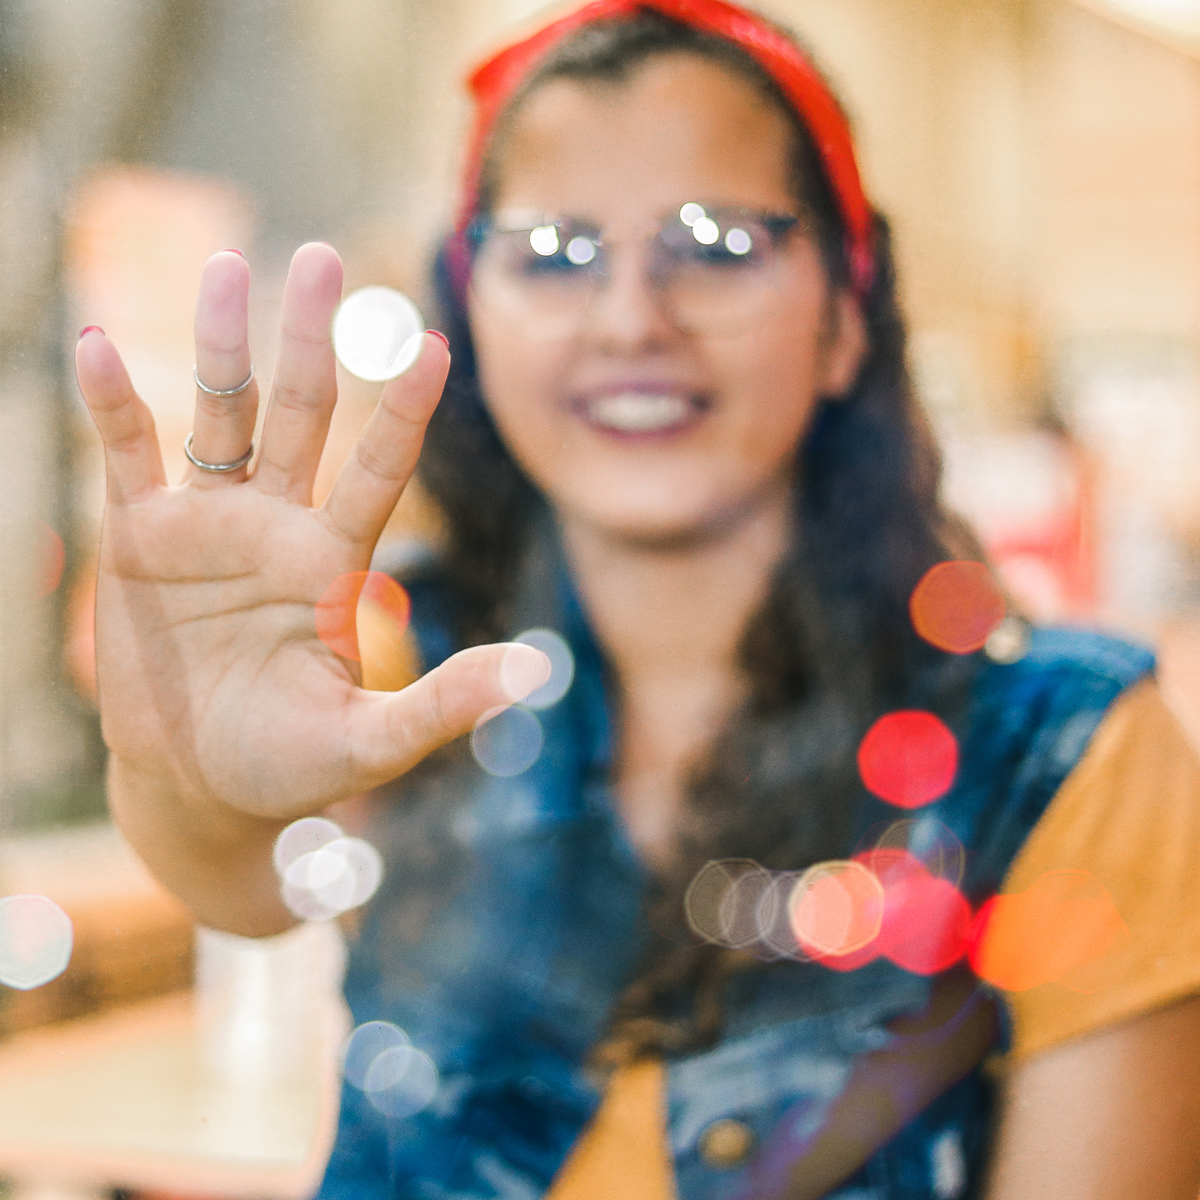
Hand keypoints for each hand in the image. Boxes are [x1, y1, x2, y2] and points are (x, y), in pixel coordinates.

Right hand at [76, 242, 547, 823]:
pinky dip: (114, 406)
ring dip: (219, 343)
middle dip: (312, 339)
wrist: (200, 793)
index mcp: (334, 562)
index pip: (379, 469)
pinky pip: (128, 458)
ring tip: (227, 266)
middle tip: (325, 258)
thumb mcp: (372, 742)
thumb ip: (445, 705)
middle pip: (301, 413)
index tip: (435, 344)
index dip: (404, 409)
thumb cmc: (290, 768)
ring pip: (218, 415)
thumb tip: (538, 675)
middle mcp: (277, 527)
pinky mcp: (140, 542)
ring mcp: (208, 527)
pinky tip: (99, 346)